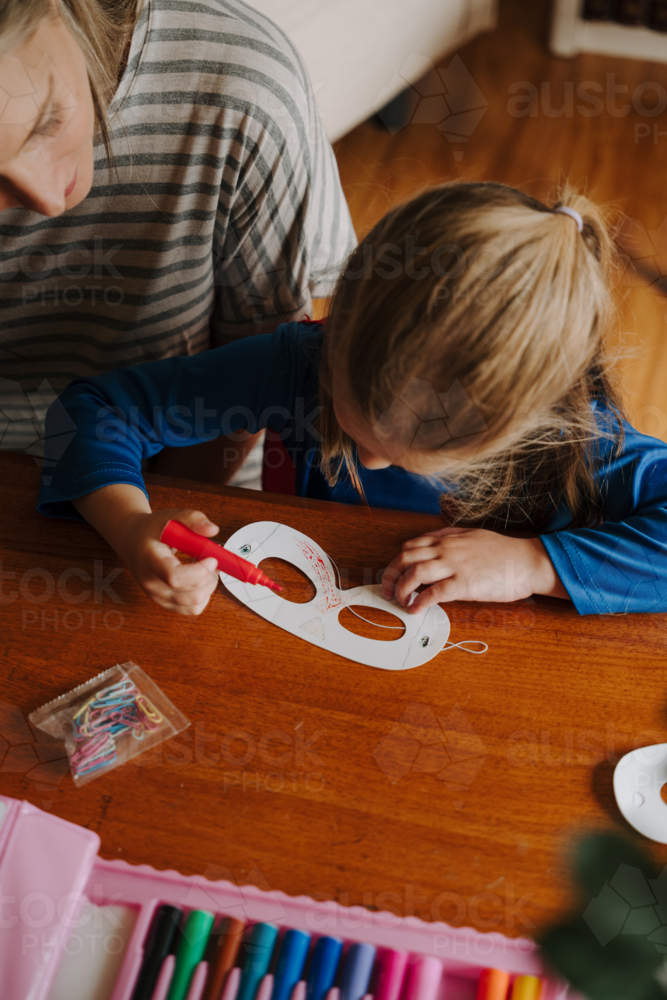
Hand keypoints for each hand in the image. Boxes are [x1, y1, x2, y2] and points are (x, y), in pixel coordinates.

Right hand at [116, 508, 221, 614]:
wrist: (132, 540)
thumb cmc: (151, 530)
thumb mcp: (170, 516)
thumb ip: (192, 519)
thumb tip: (213, 529)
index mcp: (150, 561)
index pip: (175, 578)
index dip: (199, 572)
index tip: (212, 559)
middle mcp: (152, 584)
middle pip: (189, 595)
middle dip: (209, 578)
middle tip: (213, 560)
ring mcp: (158, 596)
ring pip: (194, 605)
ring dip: (208, 588)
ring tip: (207, 569)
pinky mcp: (165, 603)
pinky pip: (191, 609)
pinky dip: (203, 596)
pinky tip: (201, 579)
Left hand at [381, 526, 568, 612]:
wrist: (528, 561)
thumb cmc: (504, 552)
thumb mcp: (474, 536)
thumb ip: (452, 539)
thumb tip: (434, 545)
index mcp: (448, 537)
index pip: (411, 545)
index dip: (398, 561)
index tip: (395, 574)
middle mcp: (447, 548)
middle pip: (406, 557)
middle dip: (391, 574)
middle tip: (388, 589)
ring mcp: (455, 564)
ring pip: (415, 572)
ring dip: (401, 588)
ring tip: (399, 600)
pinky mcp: (464, 583)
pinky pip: (433, 592)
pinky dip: (419, 601)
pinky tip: (415, 609)